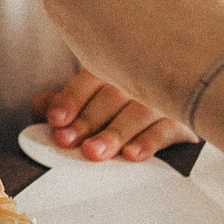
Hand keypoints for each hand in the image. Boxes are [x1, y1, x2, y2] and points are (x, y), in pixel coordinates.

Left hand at [35, 69, 196, 160]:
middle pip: (112, 96)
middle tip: (67, 141)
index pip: (90, 77)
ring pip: (139, 112)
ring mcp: (162, 98)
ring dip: (114, 133)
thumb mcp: (81, 104)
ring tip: (93, 152)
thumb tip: (41, 106)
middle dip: (87, 121)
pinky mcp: (182, 120)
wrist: (164, 120)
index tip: (55, 120)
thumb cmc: (111, 110)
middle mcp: (138, 79)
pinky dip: (149, 141)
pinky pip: (167, 129)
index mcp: (111, 68)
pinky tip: (132, 155)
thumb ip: (57, 104)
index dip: (71, 98)